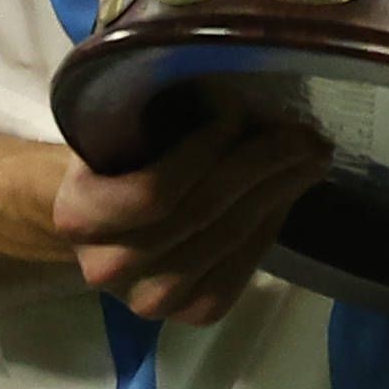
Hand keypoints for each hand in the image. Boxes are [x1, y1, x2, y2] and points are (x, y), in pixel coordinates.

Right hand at [53, 112, 333, 325]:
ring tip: (310, 154)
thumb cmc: (123, 158)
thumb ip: (163, 106)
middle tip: (303, 130)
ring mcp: (150, 300)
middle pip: (201, 213)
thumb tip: (236, 74)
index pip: (155, 191)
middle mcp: (107, 267)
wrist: (110, 222)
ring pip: (229, 238)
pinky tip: (289, 189)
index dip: (206, 147)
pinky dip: (273, 221)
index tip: (237, 106)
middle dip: (260, 164)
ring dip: (277, 190)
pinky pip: (245, 266)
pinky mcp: (192, 314)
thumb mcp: (125, 125)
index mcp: (78, 215)